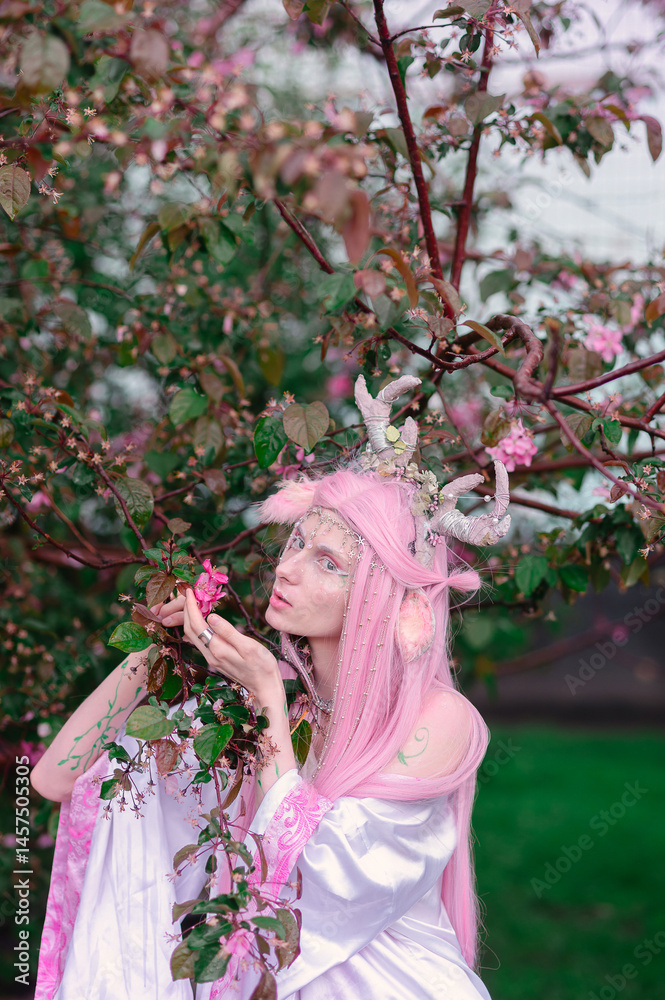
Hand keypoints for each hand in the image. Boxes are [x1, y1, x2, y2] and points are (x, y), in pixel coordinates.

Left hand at [157, 590, 279, 698]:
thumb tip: (210, 616)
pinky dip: (197, 627)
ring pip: (193, 636)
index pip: (197, 624)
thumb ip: (228, 632)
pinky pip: (200, 641)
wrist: (265, 687)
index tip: (190, 590)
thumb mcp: (248, 647)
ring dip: (190, 618)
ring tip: (194, 602)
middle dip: (186, 610)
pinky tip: (203, 619)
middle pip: (190, 630)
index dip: (191, 607)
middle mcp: (210, 655)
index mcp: (217, 649)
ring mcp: (212, 658)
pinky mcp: (216, 660)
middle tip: (189, 593)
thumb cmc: (262, 666)